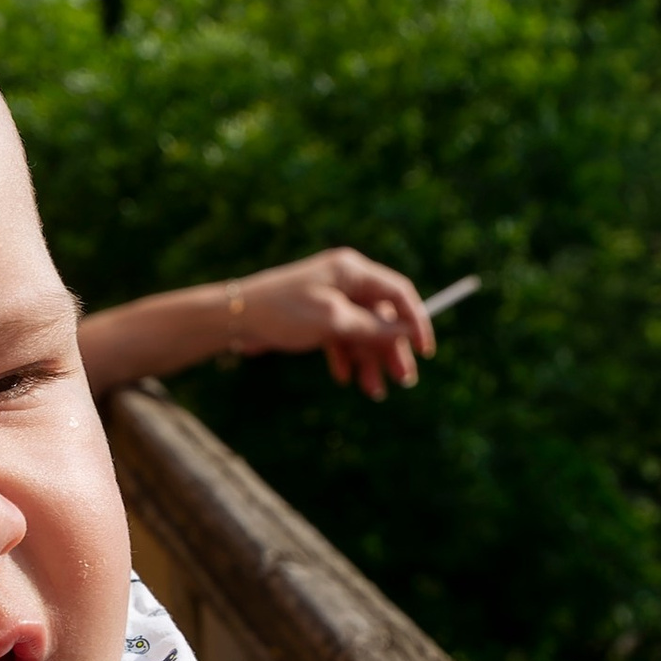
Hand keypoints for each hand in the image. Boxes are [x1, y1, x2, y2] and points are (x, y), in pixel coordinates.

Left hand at [225, 250, 433, 395]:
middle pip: (382, 316)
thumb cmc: (283, 311)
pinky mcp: (317, 318)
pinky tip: (343, 378)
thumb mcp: (333, 321)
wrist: (234, 318)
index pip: (398, 292)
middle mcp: (345, 282)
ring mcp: (331, 300)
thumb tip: (407, 332)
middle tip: (403, 380)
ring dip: (369, 361)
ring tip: (372, 391)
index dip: (416, 320)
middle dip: (391, 349)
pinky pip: (342, 339)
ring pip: (362, 332)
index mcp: (352, 270)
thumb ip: (372, 327)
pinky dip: (345, 358)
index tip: (425, 350)